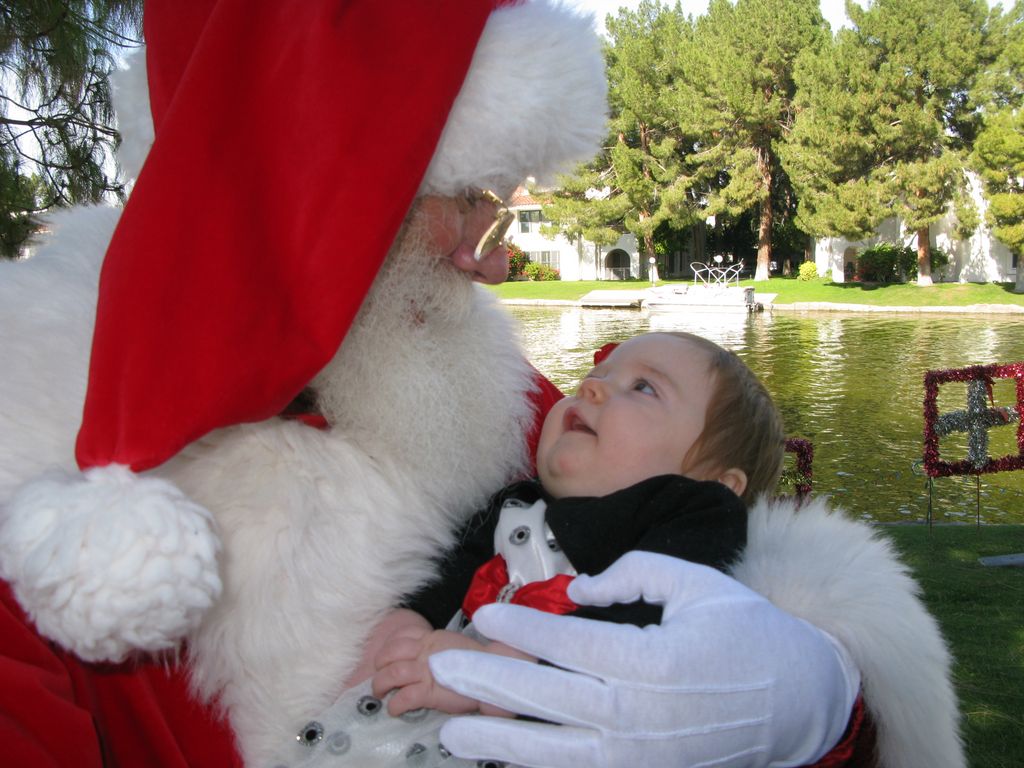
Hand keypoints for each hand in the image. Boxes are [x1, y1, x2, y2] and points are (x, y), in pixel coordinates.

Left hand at [371, 627, 487, 715]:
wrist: (496, 673)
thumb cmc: (476, 663)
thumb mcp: (452, 646)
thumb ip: (435, 650)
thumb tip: (421, 656)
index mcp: (431, 639)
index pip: (402, 635)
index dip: (389, 647)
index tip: (387, 659)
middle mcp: (426, 651)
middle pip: (390, 654)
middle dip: (380, 666)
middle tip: (380, 677)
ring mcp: (427, 670)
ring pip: (393, 672)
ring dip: (381, 684)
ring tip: (381, 693)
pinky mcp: (430, 691)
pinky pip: (405, 697)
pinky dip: (395, 704)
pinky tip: (395, 709)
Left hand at [429, 551, 858, 767]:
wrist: (799, 701)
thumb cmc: (746, 633)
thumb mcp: (697, 584)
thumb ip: (633, 575)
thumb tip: (579, 590)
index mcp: (653, 659)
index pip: (570, 644)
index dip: (521, 630)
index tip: (484, 616)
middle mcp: (641, 713)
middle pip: (549, 699)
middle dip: (489, 684)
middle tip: (443, 671)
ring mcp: (643, 754)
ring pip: (557, 751)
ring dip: (501, 741)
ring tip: (452, 733)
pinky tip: (508, 760)